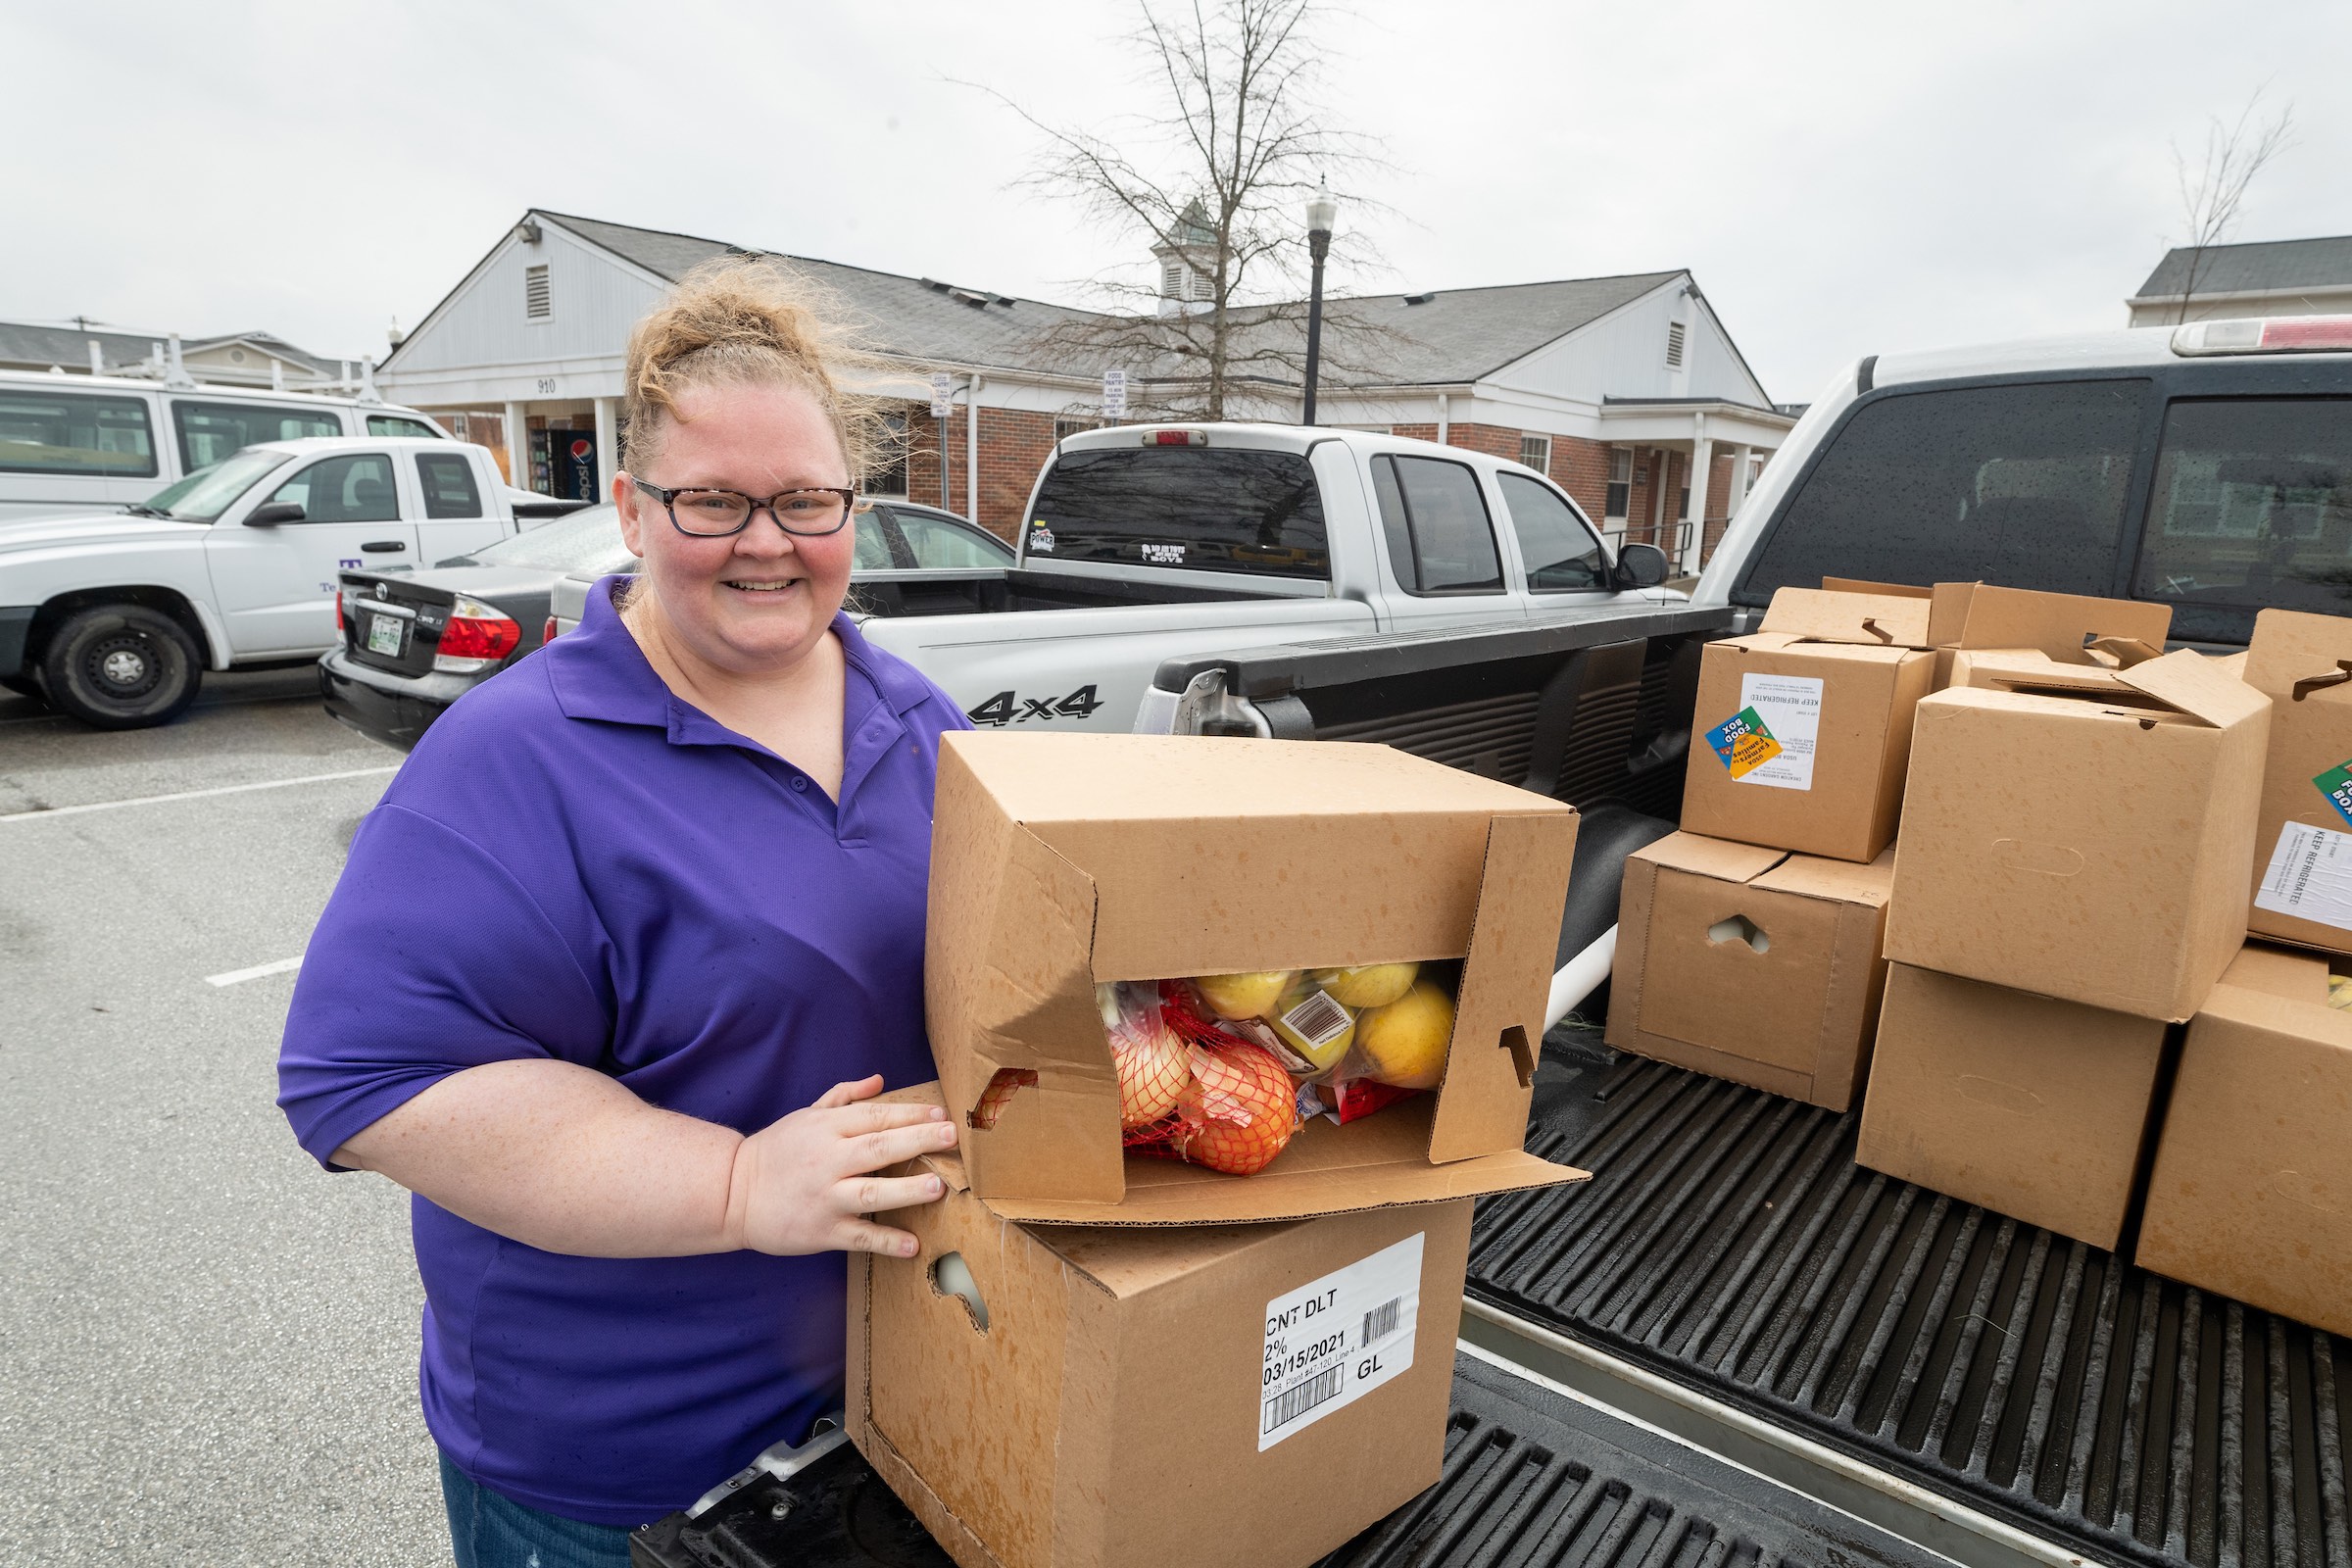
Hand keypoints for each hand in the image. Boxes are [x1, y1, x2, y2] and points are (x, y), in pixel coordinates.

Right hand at [724, 1075, 959, 1257]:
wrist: (732, 1193)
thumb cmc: (776, 1151)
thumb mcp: (806, 1116)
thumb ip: (844, 1097)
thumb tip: (880, 1080)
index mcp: (825, 1128)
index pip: (875, 1116)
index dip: (910, 1114)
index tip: (941, 1113)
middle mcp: (827, 1160)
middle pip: (879, 1148)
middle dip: (919, 1139)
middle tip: (952, 1136)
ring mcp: (825, 1198)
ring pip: (872, 1192)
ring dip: (907, 1190)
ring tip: (938, 1187)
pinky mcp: (822, 1232)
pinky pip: (859, 1236)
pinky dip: (886, 1241)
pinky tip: (912, 1245)